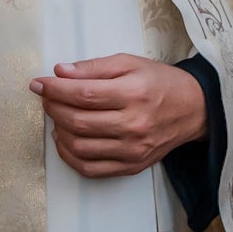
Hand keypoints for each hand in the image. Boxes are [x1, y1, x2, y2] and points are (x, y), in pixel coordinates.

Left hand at [30, 54, 207, 179]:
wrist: (193, 110)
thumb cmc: (160, 82)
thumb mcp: (130, 63)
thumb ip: (94, 67)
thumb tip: (59, 72)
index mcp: (134, 94)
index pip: (83, 94)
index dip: (55, 90)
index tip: (39, 83)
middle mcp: (134, 125)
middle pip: (78, 122)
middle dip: (53, 108)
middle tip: (46, 97)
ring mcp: (132, 150)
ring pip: (80, 147)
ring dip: (58, 131)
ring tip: (57, 116)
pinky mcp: (131, 166)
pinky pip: (90, 168)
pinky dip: (69, 156)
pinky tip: (65, 140)